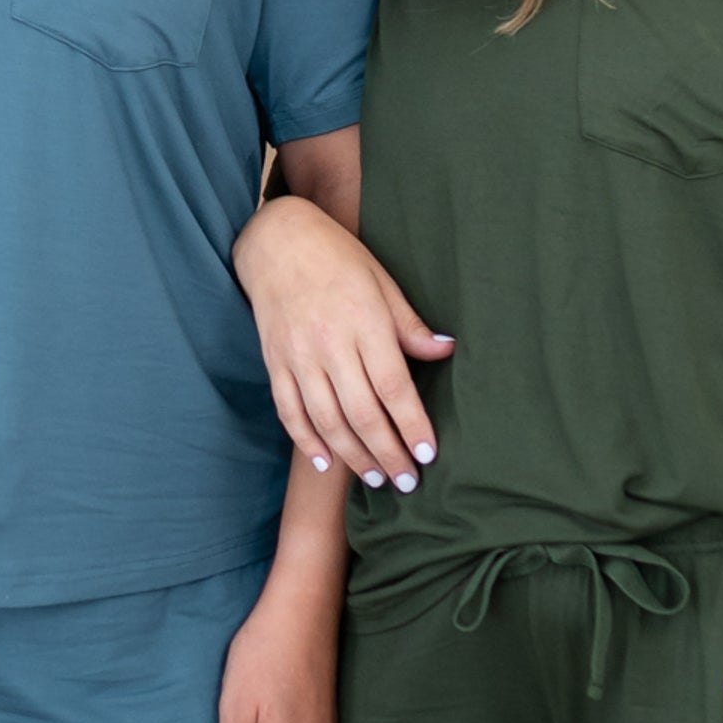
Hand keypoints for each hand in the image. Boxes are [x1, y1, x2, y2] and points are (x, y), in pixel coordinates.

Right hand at [234, 197, 451, 490]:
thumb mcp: (383, 282)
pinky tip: (327, 461)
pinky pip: (290, 411)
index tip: (428, 454)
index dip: (412, 425)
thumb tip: (447, 351)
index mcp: (364, 323)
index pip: (393, 386)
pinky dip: (307, 440)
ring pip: (327, 419)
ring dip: (354, 455)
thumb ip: (410, 326)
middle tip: (408, 482)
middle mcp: (330, 344)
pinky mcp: (275, 363)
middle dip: (388, 453)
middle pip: (363, 412)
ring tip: (376, 479)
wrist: (276, 240)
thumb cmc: (338, 258)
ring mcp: (298, 356)